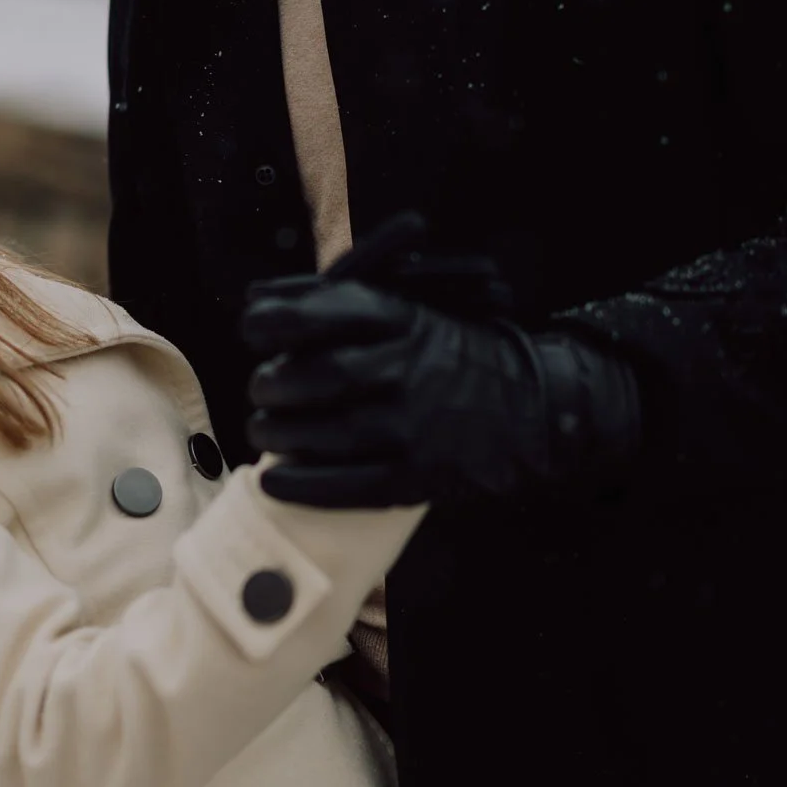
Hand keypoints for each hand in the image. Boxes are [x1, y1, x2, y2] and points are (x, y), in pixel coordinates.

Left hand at [241, 277, 639, 510]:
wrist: (533, 409)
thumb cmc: (453, 355)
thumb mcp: (413, 309)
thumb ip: (340, 300)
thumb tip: (258, 300)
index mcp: (405, 318)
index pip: (325, 311)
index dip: (275, 321)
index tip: (254, 330)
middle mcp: (409, 368)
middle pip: (318, 376)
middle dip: (272, 385)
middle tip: (261, 390)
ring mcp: (414, 425)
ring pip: (324, 434)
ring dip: (277, 435)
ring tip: (264, 430)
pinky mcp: (418, 475)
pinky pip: (345, 486)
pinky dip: (300, 484)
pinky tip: (273, 481)